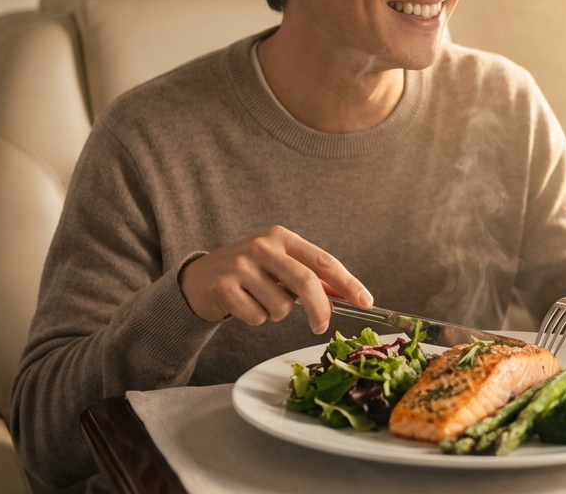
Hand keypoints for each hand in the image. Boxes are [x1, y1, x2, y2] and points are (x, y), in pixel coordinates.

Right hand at [178, 225, 371, 332]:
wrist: (199, 279)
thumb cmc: (249, 273)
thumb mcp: (279, 266)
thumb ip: (309, 277)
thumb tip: (345, 297)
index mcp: (282, 237)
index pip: (323, 261)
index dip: (348, 283)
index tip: (366, 302)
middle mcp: (263, 246)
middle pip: (306, 282)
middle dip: (320, 309)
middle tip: (322, 326)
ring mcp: (241, 265)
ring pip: (281, 306)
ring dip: (277, 314)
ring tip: (260, 301)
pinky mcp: (224, 286)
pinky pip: (257, 317)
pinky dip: (256, 319)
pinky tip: (242, 305)